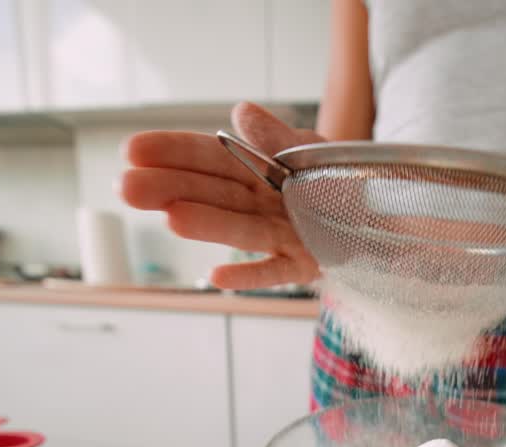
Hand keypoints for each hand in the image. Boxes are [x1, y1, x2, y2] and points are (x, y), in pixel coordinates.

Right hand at [121, 102, 323, 288]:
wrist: (377, 216)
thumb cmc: (334, 179)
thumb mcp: (309, 147)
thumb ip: (276, 136)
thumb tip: (241, 112)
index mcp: (252, 168)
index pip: (206, 157)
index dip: (171, 152)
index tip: (132, 150)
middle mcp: (257, 203)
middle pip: (211, 194)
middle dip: (170, 189)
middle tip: (127, 188)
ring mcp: (277, 235)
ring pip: (239, 228)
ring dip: (206, 225)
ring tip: (170, 220)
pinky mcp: (301, 264)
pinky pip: (275, 269)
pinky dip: (248, 274)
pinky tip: (217, 276)